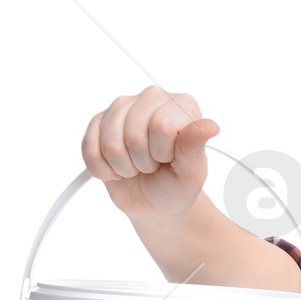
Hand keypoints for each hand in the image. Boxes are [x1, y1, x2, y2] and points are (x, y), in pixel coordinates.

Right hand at [81, 85, 218, 218]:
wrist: (154, 202)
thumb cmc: (176, 185)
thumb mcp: (191, 174)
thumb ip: (195, 148)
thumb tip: (210, 126)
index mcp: (181, 104)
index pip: (161, 126)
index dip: (163, 154)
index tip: (170, 159)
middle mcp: (151, 97)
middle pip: (133, 135)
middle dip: (143, 162)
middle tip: (153, 166)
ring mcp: (122, 106)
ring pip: (110, 144)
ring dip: (124, 167)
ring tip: (137, 166)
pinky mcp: (99, 122)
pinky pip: (90, 149)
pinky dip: (104, 170)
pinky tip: (118, 168)